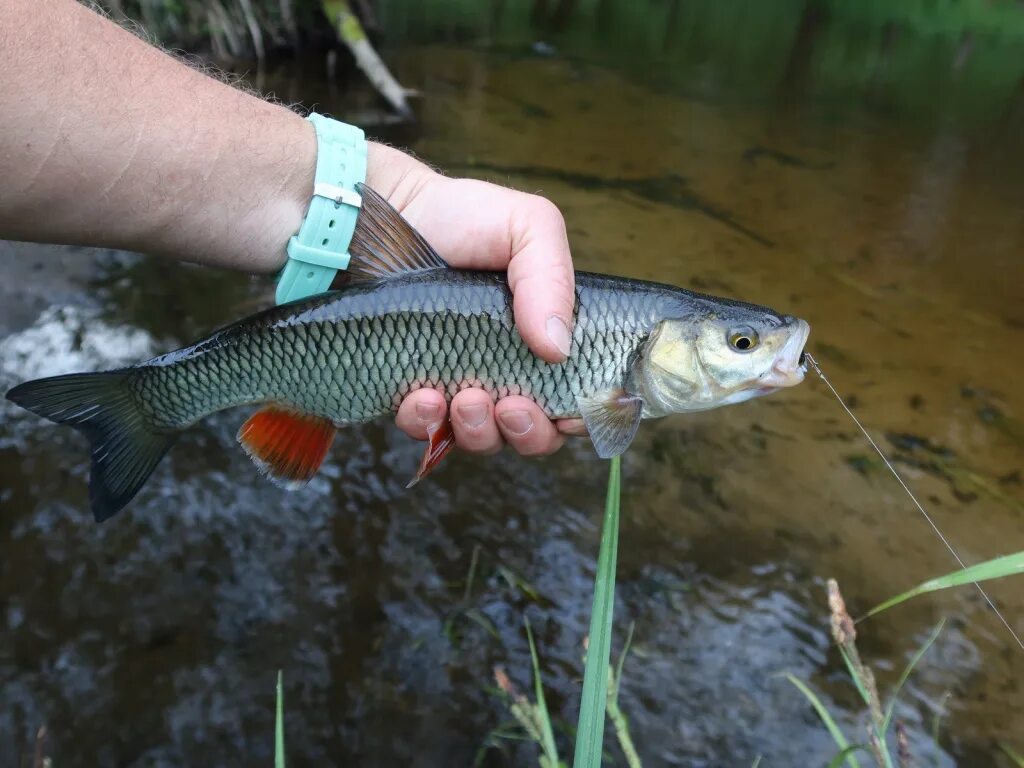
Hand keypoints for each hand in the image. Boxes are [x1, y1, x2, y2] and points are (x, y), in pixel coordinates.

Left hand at [366, 143, 587, 456]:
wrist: (388, 214)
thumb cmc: (464, 218)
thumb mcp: (529, 226)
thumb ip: (554, 278)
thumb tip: (558, 349)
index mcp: (546, 339)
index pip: (576, 399)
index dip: (579, 417)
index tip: (567, 412)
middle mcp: (508, 371)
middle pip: (535, 435)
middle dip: (530, 432)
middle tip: (512, 405)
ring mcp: (459, 386)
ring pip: (483, 440)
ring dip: (480, 431)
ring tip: (466, 398)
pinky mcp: (412, 392)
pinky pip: (425, 431)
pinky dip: (427, 424)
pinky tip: (422, 397)